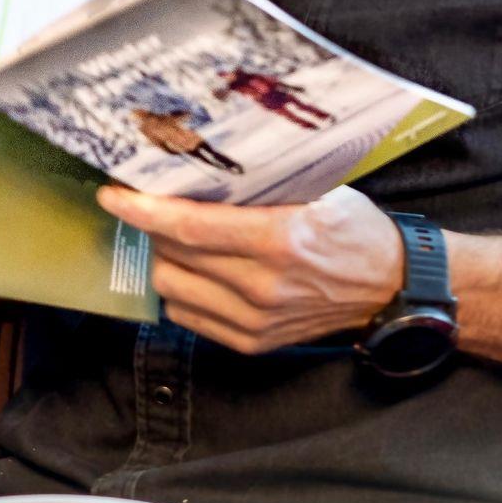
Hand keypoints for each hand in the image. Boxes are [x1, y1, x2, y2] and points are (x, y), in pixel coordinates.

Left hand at [97, 185, 405, 354]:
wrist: (389, 287)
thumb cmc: (352, 227)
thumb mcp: (316, 189)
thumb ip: (260, 182)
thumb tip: (198, 159)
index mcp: (279, 239)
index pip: (189, 227)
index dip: (143, 209)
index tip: (112, 194)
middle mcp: (263, 286)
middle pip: (172, 257)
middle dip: (151, 227)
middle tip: (151, 203)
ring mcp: (257, 321)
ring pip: (172, 290)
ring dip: (163, 259)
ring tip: (176, 237)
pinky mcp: (254, 343)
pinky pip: (189, 317)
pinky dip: (181, 290)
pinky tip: (196, 268)